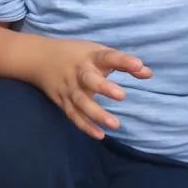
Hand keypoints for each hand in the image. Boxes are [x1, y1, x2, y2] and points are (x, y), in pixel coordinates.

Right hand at [36, 40, 152, 139]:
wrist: (38, 58)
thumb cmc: (77, 56)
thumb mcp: (97, 52)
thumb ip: (122, 63)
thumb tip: (148, 73)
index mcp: (90, 57)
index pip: (107, 56)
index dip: (123, 61)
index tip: (139, 66)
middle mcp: (79, 72)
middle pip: (88, 79)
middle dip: (103, 87)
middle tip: (121, 95)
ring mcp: (69, 88)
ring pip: (81, 101)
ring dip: (96, 113)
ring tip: (115, 124)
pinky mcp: (62, 101)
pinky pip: (73, 114)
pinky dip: (85, 125)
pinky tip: (100, 134)